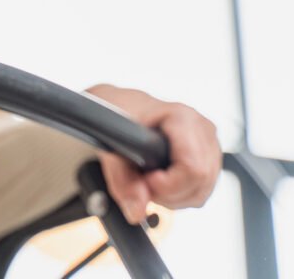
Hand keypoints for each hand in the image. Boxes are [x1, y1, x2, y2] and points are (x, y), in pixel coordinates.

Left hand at [85, 84, 221, 224]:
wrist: (120, 107)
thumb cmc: (117, 117)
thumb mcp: (110, 145)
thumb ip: (122, 180)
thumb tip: (137, 211)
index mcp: (183, 118)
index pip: (193, 169)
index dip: (166, 184)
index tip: (144, 179)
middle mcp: (203, 129)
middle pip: (199, 183)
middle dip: (167, 193)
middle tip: (142, 182)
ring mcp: (210, 144)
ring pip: (201, 192)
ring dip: (171, 197)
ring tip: (147, 180)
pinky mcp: (208, 158)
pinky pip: (200, 191)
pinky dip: (177, 194)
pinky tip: (159, 181)